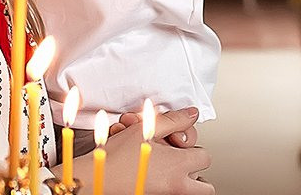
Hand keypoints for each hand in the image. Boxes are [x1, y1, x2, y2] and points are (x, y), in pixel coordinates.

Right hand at [72, 108, 211, 194]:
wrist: (94, 179)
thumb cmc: (115, 157)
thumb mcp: (145, 129)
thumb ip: (174, 120)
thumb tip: (192, 114)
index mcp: (178, 166)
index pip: (204, 156)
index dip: (191, 145)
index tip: (176, 140)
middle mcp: (177, 187)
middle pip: (206, 185)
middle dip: (193, 171)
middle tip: (177, 160)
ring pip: (191, 193)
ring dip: (183, 180)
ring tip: (165, 169)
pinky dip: (166, 185)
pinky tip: (150, 172)